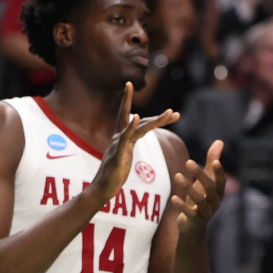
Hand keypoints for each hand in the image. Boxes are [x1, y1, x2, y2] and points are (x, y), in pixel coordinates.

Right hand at [90, 82, 178, 203]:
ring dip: (156, 120)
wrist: (102, 188)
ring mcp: (118, 145)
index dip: (129, 101)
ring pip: (139, 128)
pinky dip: (131, 126)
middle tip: (155, 100)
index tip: (129, 84)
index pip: (128, 116)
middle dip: (142, 108)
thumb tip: (131, 140)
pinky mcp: (118, 153)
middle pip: (135, 119)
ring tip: (170, 113)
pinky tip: (137, 117)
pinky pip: (126, 138)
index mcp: (120, 138)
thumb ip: (127, 146)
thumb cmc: (113, 175)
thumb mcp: (123, 157)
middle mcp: (118, 138)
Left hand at [171, 139, 225, 235]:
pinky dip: (182, 205)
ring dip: (188, 187)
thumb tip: (220, 141)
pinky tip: (173, 197)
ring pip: (199, 199)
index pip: (221, 181)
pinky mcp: (194, 220)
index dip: (219, 172)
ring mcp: (205, 212)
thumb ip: (211, 162)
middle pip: (210, 187)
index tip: (215, 161)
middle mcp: (215, 202)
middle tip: (188, 162)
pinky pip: (189, 212)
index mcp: (218, 192)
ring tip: (177, 176)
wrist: (193, 228)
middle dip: (200, 174)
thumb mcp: (206, 181)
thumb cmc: (200, 200)